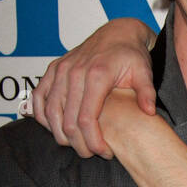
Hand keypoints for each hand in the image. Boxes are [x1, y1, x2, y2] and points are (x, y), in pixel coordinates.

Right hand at [31, 18, 156, 159]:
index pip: (86, 119)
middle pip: (66, 122)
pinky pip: (38, 98)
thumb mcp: (144, 72)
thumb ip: (147, 92)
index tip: (105, 152)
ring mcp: (60, 70)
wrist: (117, 33)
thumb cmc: (131, 55)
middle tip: (92, 153)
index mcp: (96, 75)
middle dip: (79, 144)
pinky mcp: (52, 70)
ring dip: (61, 135)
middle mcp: (74, 72)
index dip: (93, 142)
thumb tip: (148, 111)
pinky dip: (43, 117)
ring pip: (50, 114)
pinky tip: (57, 128)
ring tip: (78, 144)